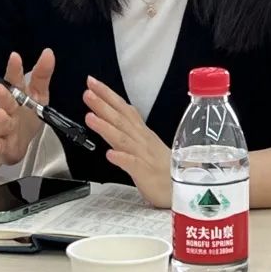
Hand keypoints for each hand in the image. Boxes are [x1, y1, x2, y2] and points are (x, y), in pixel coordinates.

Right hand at [0, 49, 54, 164]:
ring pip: (2, 124)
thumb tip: (48, 52)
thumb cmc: (25, 114)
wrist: (11, 143)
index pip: (15, 80)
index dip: (15, 69)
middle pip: (5, 101)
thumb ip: (42, 74)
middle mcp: (8, 110)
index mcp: (17, 96)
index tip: (15, 56)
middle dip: (3, 95)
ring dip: (0, 119)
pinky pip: (0, 148)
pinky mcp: (4, 148)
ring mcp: (4, 129)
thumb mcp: (37, 94)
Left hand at [83, 76, 171, 207]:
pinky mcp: (146, 173)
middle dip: (103, 104)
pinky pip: (133, 165)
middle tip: (88, 92)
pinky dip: (121, 158)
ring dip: (106, 127)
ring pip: (123, 138)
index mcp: (141, 133)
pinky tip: (110, 154)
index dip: (108, 95)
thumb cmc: (164, 168)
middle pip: (121, 119)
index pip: (123, 109)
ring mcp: (144, 156)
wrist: (182, 188)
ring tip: (90, 117)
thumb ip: (130, 131)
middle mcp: (142, 140)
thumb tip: (113, 117)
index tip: (93, 83)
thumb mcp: (146, 144)